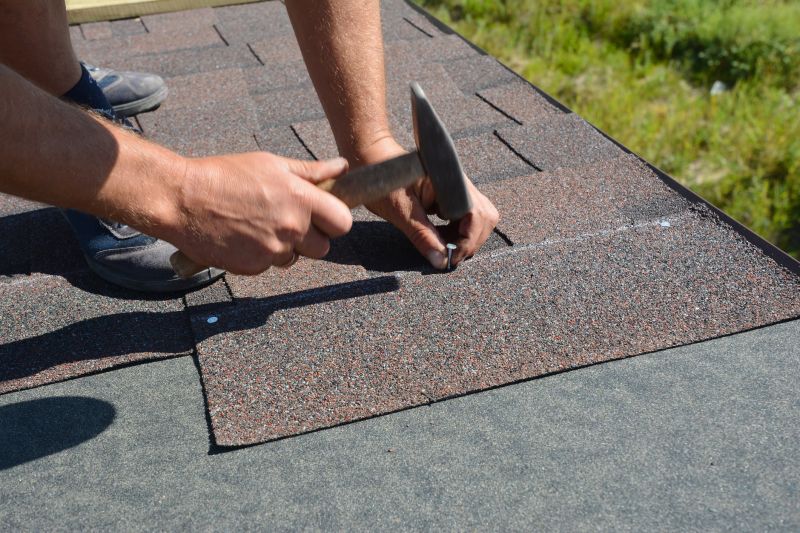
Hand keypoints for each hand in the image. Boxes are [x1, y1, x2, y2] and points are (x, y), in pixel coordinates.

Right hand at [168, 152, 352, 274]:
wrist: (181, 200)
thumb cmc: (224, 176)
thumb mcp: (270, 164)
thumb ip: (310, 171)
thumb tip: (341, 167)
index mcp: (301, 199)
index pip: (343, 223)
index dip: (335, 221)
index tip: (324, 216)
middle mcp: (291, 228)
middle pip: (323, 248)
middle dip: (310, 238)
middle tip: (287, 221)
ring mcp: (272, 251)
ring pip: (294, 258)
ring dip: (284, 247)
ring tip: (257, 224)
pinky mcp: (253, 267)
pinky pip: (268, 265)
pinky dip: (259, 255)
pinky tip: (242, 235)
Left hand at [360, 139, 499, 268]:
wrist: (373, 158)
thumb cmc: (383, 180)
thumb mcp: (401, 212)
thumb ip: (423, 237)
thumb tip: (441, 262)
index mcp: (450, 182)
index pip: (476, 217)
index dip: (467, 242)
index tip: (449, 258)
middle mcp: (460, 182)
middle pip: (485, 217)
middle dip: (470, 241)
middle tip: (447, 255)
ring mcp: (459, 187)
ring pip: (479, 217)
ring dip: (465, 237)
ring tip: (442, 246)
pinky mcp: (453, 193)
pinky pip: (467, 215)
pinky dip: (458, 230)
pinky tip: (441, 236)